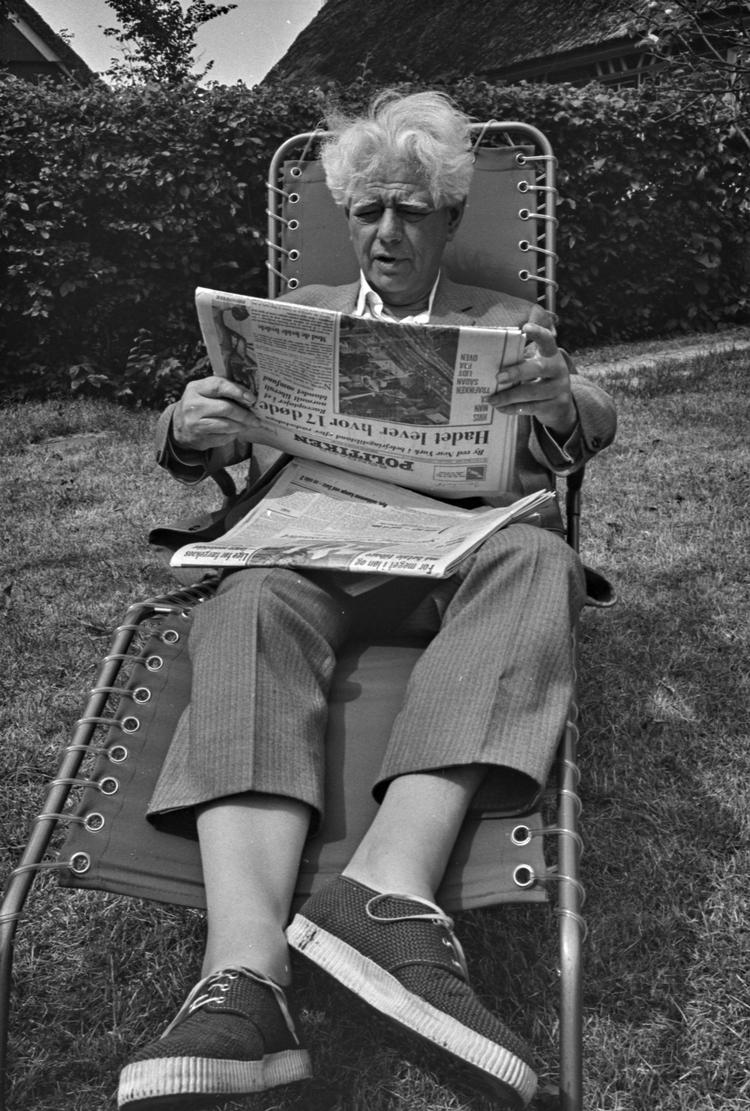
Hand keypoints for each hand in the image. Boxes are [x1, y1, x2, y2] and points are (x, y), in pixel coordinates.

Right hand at [172, 376, 263, 450]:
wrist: (178, 427)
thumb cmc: (198, 405)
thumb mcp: (204, 391)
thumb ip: (222, 388)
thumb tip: (249, 395)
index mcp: (195, 388)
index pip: (219, 386)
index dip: (238, 391)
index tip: (251, 398)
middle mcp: (193, 405)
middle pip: (226, 408)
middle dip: (244, 414)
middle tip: (255, 418)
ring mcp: (195, 424)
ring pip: (227, 425)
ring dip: (241, 425)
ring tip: (248, 424)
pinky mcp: (200, 439)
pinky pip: (224, 438)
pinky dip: (233, 435)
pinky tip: (235, 431)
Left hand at [487, 322, 576, 437]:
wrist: (560, 407)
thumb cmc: (538, 381)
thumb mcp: (534, 368)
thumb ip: (519, 363)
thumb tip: (488, 364)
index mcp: (551, 354)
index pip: (547, 340)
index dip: (538, 333)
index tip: (525, 327)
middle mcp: (558, 369)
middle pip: (539, 368)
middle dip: (517, 372)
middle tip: (498, 377)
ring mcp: (560, 388)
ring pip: (533, 392)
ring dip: (510, 396)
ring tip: (492, 399)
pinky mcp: (557, 406)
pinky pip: (532, 408)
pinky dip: (514, 408)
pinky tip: (501, 408)